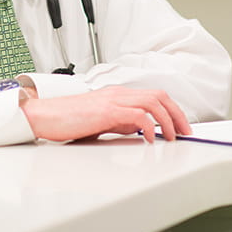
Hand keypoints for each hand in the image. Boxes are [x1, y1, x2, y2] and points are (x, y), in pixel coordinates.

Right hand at [19, 86, 191, 142]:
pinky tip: (149, 139)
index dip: (172, 110)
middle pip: (159, 95)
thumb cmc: (67, 119)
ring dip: (168, 120)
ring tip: (173, 136)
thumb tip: (139, 128)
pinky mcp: (106, 111)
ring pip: (152, 102)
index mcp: (117, 94)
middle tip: (186, 132)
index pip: (153, 95)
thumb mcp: (100, 121)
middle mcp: (118, 93)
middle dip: (177, 114)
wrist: (44, 115)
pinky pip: (137, 115)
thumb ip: (121, 122)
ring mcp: (113, 100)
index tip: (180, 126)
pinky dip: (149, 126)